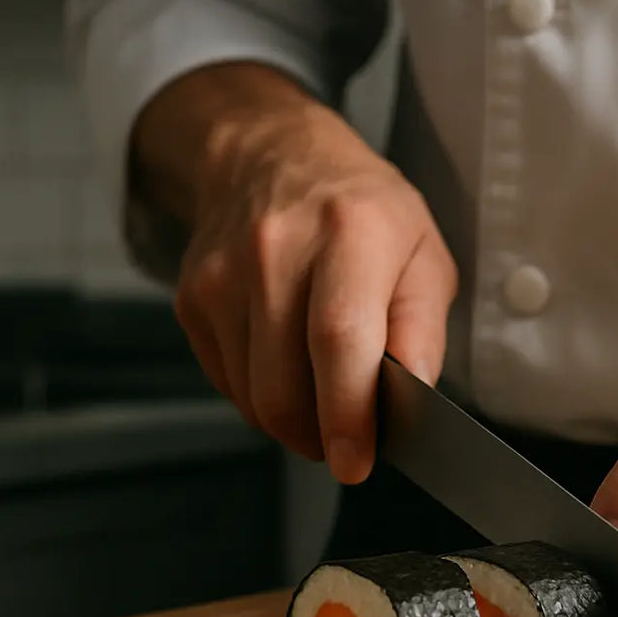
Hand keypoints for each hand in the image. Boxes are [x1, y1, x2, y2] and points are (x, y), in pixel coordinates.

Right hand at [136, 64, 456, 482]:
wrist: (271, 156)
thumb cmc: (362, 212)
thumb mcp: (424, 255)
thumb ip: (423, 331)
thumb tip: (415, 400)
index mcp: (351, 231)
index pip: (340, 340)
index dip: (348, 414)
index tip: (358, 460)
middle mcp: (277, 249)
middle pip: (286, 385)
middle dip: (322, 436)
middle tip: (351, 441)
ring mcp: (224, 275)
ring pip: (254, 397)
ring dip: (295, 423)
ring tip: (326, 399)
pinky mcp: (193, 299)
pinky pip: (230, 384)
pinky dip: (264, 399)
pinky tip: (290, 369)